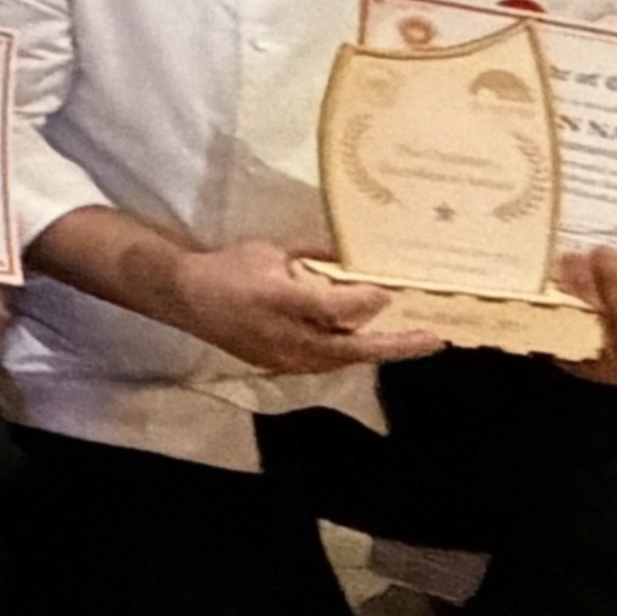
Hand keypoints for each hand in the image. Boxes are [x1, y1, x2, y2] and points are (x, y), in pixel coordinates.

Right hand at [153, 238, 438, 375]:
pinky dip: (350, 355)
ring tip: (409, 343)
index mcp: (284, 302)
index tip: (392, 291)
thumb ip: (314, 257)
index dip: (370, 300)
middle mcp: (288, 337)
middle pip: (353, 348)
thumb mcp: (273, 251)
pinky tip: (365, 345)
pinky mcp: (279, 364)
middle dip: (396, 345)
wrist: (183, 297)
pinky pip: (325, 363)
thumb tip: (352, 261)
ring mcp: (284, 357)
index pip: (340, 307)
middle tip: (433, 340)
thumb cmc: (229, 267)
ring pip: (342, 360)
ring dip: (376, 352)